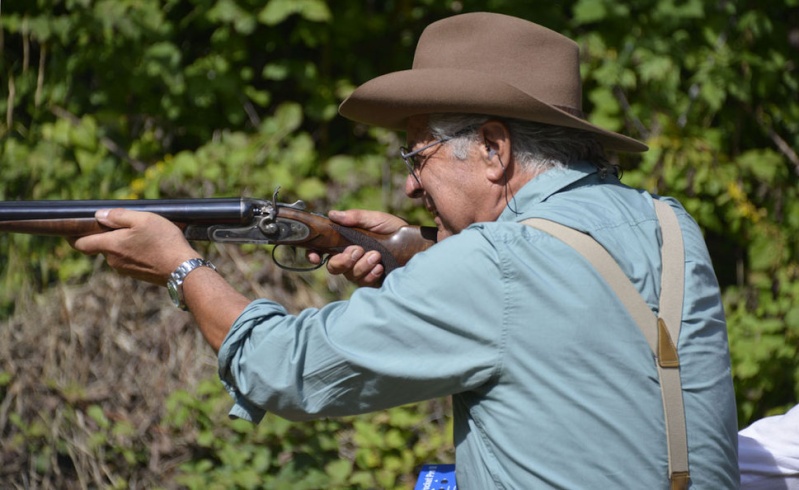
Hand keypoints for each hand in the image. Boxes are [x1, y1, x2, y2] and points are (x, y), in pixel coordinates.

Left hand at [70, 208, 198, 285]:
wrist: (182, 269)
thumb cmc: (164, 241)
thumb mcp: (143, 219)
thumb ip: (118, 216)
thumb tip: (98, 216)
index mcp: (110, 245)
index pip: (80, 243)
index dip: (72, 236)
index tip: (69, 229)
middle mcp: (113, 260)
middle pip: (100, 246)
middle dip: (104, 235)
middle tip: (119, 224)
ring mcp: (124, 269)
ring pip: (115, 253)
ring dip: (121, 243)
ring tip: (141, 234)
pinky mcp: (137, 274)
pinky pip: (127, 260)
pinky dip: (132, 252)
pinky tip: (149, 246)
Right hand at [308, 209, 409, 286]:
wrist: (416, 244)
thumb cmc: (393, 229)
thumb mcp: (375, 219)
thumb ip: (355, 218)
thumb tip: (332, 214)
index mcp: (345, 242)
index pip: (322, 251)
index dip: (313, 254)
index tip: (315, 256)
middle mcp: (350, 258)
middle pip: (333, 267)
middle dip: (343, 260)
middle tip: (357, 250)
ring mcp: (360, 271)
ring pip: (349, 275)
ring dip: (361, 265)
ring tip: (376, 255)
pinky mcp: (372, 281)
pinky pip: (364, 283)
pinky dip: (371, 274)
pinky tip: (380, 267)